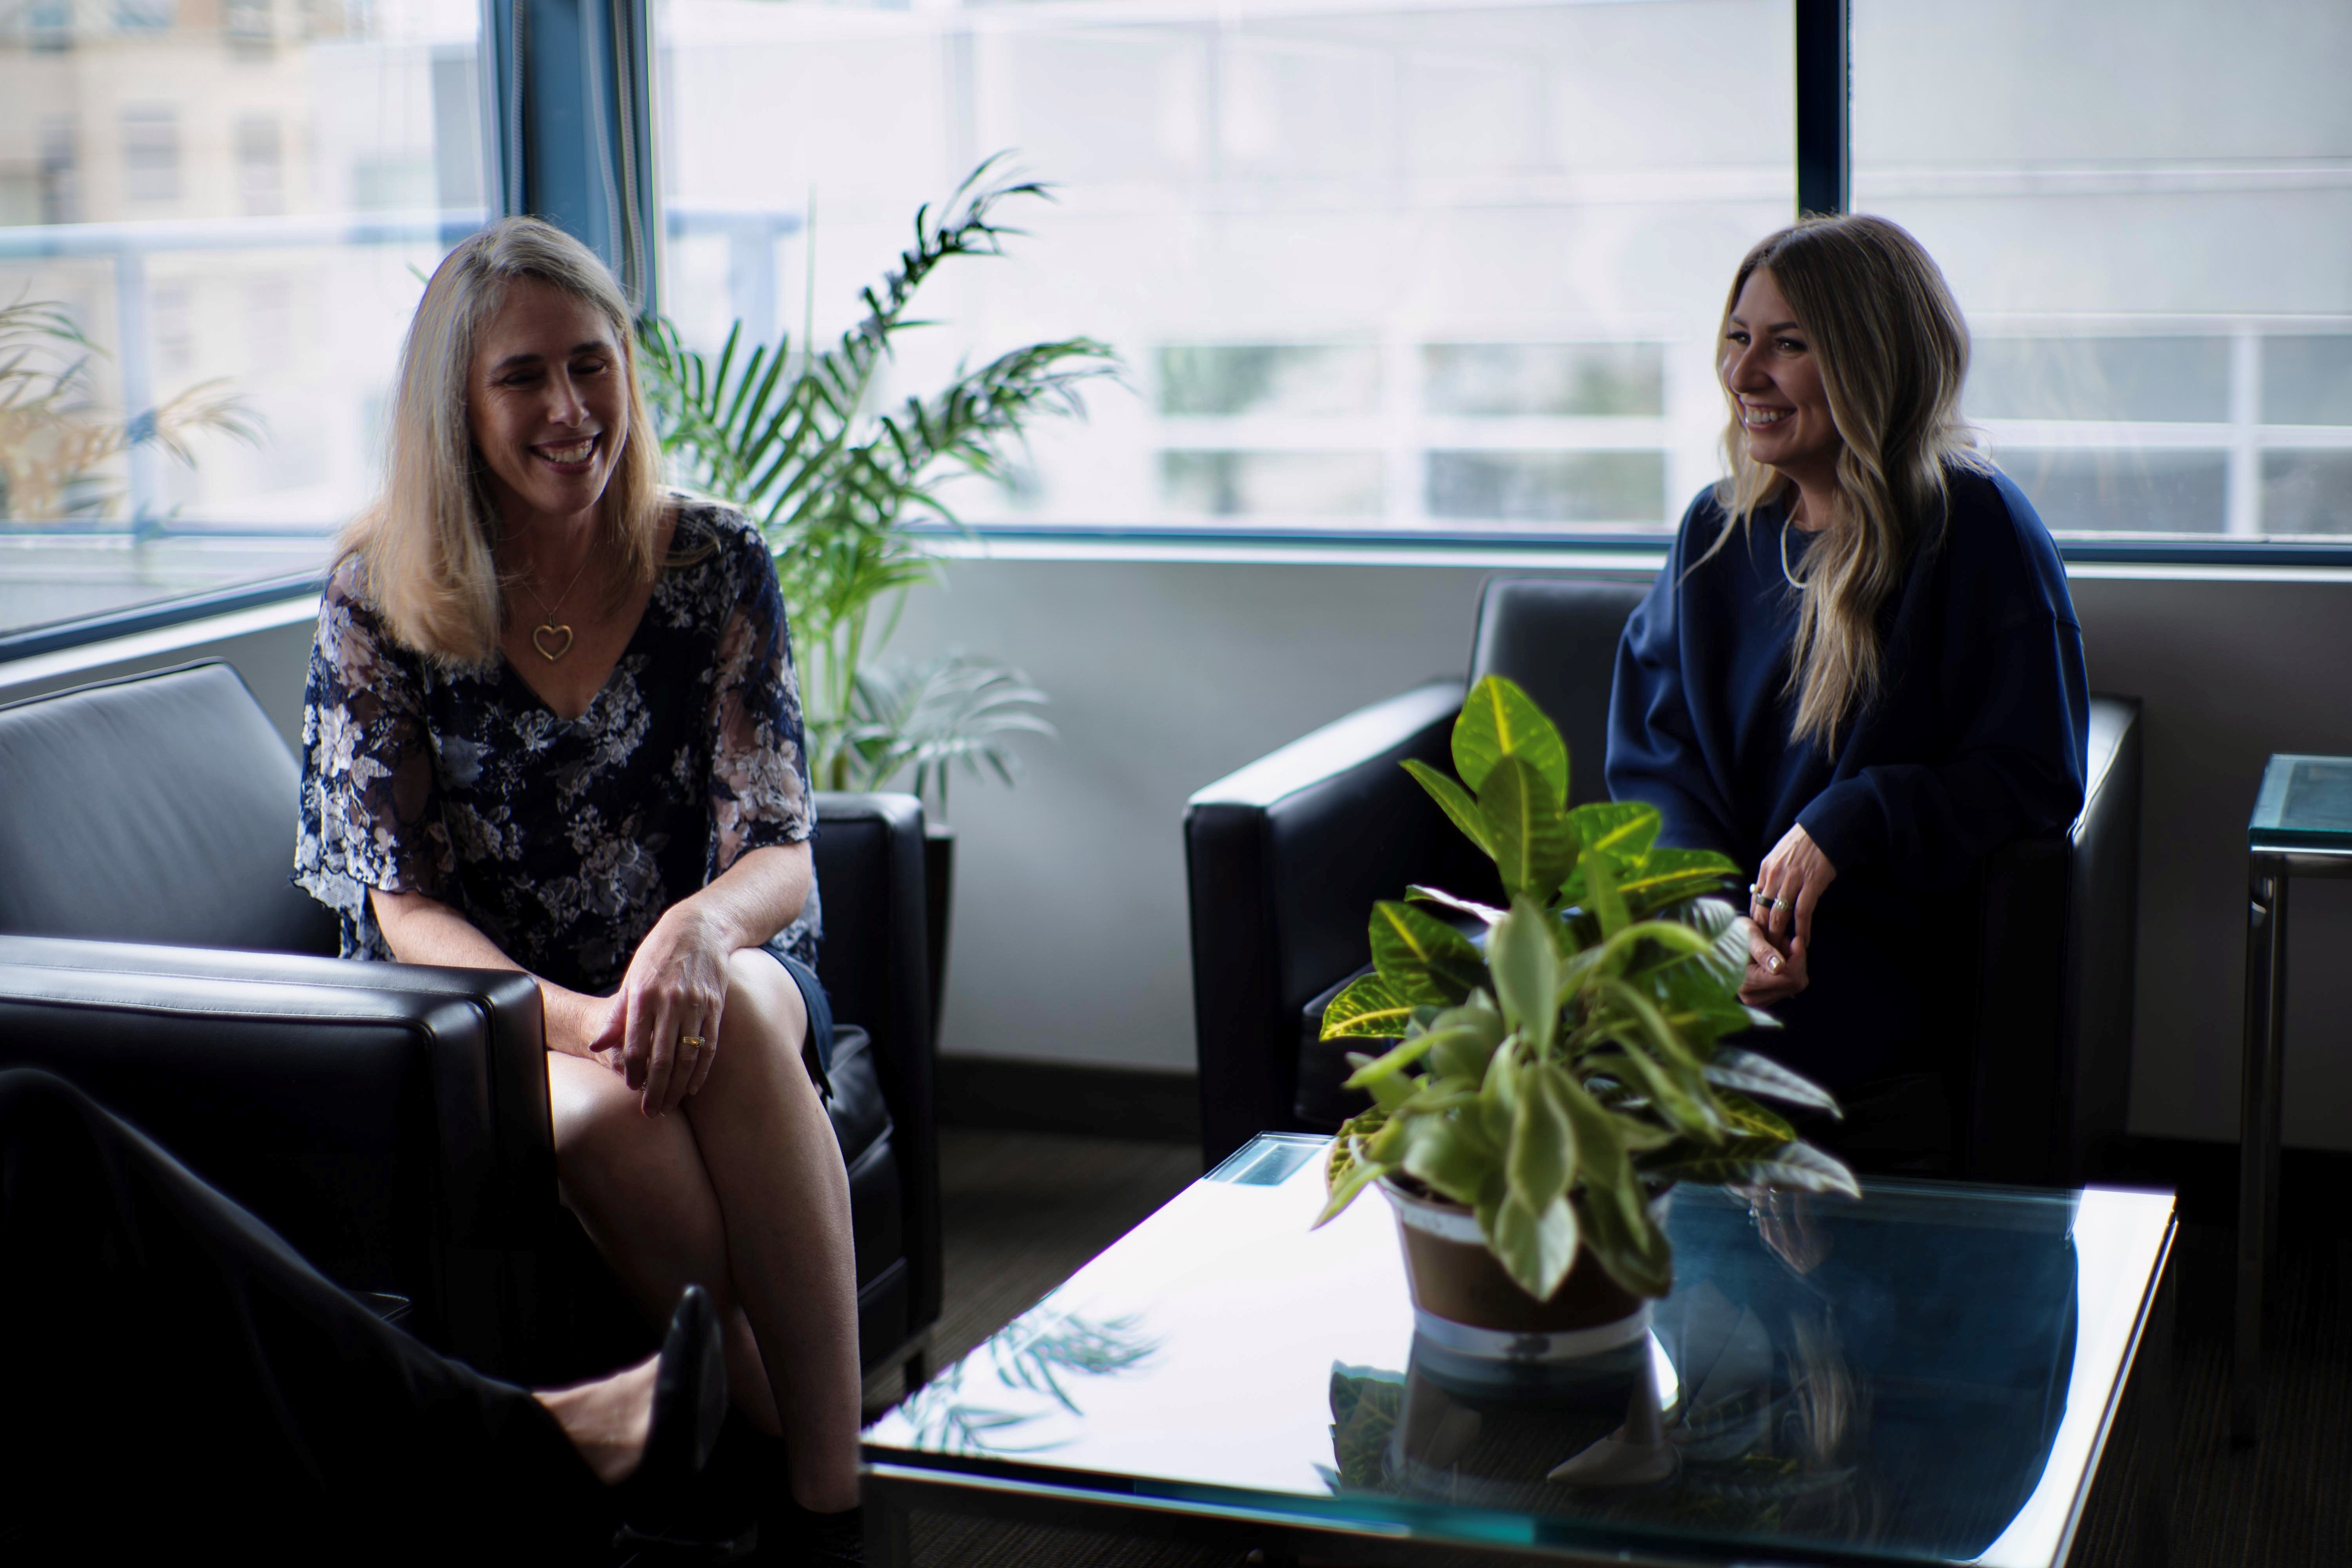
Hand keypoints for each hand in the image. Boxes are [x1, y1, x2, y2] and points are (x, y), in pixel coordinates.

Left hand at [594, 903, 730, 1116]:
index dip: (632, 1072)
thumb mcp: (632, 979)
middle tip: (650, 1112)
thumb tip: (597, 1046)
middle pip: (662, 1058)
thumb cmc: (659, 955)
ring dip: (678, 1088)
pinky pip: (709, 1047)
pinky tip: (694, 1087)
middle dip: (655, 1090)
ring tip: (669, 1105)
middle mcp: (670, 1002)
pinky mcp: (716, 1007)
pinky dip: (701, 1071)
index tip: (631, 1088)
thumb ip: (616, 1015)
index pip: (634, 1045)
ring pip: (687, 1057)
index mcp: (644, 995)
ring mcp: (696, 1005)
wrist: (700, 929)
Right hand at [1740, 915, 1808, 1005]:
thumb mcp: (1747, 935)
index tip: (1795, 938)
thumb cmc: (1733, 933)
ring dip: (1793, 964)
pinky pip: (1789, 986)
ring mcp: (1759, 1000)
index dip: (1798, 957)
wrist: (1720, 941)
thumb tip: (1779, 967)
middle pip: (1795, 983)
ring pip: (1795, 985)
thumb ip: (1763, 951)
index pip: (1789, 977)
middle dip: (1796, 960)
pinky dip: (1789, 970)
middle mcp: (1753, 998)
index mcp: (1747, 984)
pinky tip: (1777, 958)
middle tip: (1785, 941)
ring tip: (1778, 947)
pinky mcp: (1764, 998)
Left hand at [1747, 822, 1835, 977]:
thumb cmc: (1803, 844)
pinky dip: (1802, 930)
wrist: (1825, 828)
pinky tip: (1803, 942)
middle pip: (1762, 913)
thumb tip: (1761, 896)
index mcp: (1764, 870)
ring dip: (1780, 937)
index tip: (1755, 942)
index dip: (1754, 925)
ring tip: (1782, 953)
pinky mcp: (1811, 884)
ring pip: (1779, 916)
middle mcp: (1773, 876)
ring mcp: (1791, 880)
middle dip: (1763, 936)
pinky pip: (1802, 912)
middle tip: (1766, 954)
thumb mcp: (1779, 857)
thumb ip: (1770, 877)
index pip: (1753, 904)